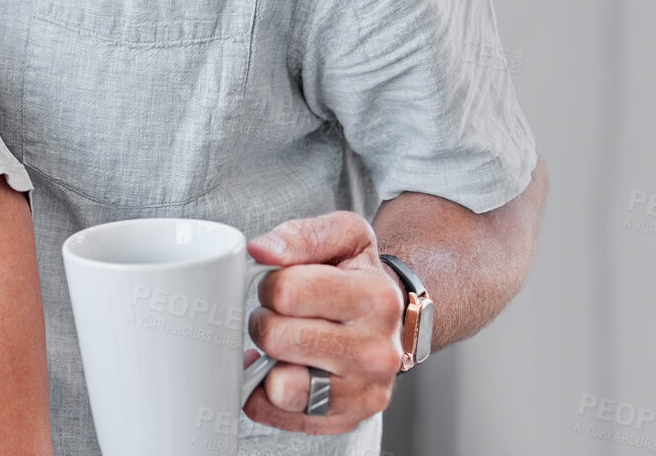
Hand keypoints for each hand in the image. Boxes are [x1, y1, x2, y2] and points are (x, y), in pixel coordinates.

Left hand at [242, 211, 405, 434]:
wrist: (393, 320)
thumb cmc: (360, 277)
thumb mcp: (345, 236)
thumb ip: (301, 235)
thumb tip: (263, 250)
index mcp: (376, 299)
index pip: (286, 292)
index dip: (270, 284)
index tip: (282, 285)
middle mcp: (376, 351)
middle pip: (276, 338)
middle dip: (265, 320)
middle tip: (283, 316)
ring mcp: (363, 391)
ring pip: (280, 386)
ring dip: (268, 360)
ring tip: (286, 344)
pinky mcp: (346, 419)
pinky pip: (279, 415)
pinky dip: (265, 394)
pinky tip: (279, 370)